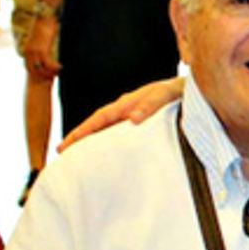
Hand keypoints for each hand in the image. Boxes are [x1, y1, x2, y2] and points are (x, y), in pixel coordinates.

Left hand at [23, 16, 61, 78]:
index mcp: (27, 50)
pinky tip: (61, 67)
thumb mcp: (39, 40)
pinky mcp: (42, 49)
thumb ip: (39, 48)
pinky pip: (48, 64)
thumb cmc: (44, 27)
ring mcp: (34, 51)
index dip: (36, 74)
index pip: (28, 68)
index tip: (45, 76)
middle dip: (44, 75)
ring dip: (51, 73)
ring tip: (58, 73)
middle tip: (53, 76)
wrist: (44, 18)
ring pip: (42, 69)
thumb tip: (45, 54)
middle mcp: (28, 52)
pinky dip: (55, 67)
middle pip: (34, 70)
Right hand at [59, 76, 184, 148]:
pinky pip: (116, 135)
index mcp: (125, 104)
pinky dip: (106, 143)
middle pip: (95, 126)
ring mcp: (128, 118)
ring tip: (76, 157)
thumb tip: (133, 119)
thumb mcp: (163, 95)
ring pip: (104, 131)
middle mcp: (123, 111)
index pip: (98, 119)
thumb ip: (150, 105)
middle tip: (61, 153)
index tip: (67, 144)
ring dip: (90, 142)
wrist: (187, 91)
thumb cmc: (175, 92)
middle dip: (78, 138)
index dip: (82, 131)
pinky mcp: (136, 125)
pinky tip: (103, 155)